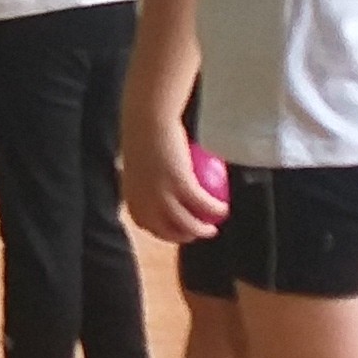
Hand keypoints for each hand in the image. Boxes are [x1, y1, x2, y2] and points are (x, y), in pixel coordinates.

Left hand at [123, 113, 223, 243]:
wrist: (149, 120)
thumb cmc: (143, 134)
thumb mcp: (140, 161)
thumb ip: (147, 178)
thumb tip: (161, 183)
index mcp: (132, 198)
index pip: (146, 224)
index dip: (162, 232)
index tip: (177, 229)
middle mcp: (144, 202)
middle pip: (167, 230)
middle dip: (183, 237)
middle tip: (198, 232)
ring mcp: (162, 195)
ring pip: (187, 223)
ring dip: (202, 231)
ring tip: (214, 228)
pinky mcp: (181, 185)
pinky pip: (203, 203)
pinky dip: (215, 209)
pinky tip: (224, 209)